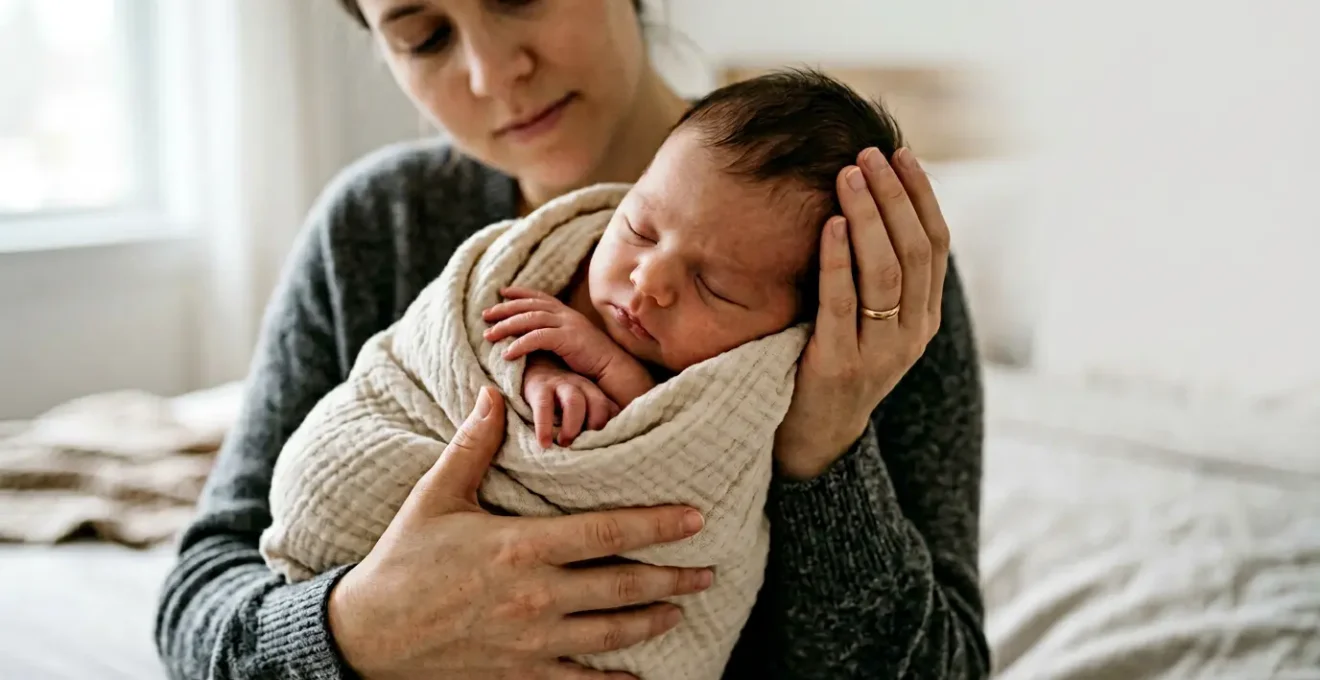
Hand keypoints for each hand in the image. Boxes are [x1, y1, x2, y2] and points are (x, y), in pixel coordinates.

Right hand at [329, 387, 711, 679]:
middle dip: (674, 578)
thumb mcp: (434, 496)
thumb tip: (492, 394)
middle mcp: (536, 596)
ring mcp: (531, 641)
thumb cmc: (402, 560)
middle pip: (624, 587)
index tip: (696, 518)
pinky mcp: (519, 674)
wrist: (366, 636)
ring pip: (611, 634)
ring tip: (683, 608)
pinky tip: (639, 678)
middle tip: (709, 571)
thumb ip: (472, 447)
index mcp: (521, 547)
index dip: (657, 524)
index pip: (607, 532)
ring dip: (654, 621)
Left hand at [483, 287, 653, 405]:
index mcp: (567, 313)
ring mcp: (568, 325)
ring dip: (507, 326)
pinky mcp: (568, 339)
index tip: (501, 294)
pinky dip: (520, 344)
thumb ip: (556, 335)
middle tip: (485, 315)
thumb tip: (535, 338)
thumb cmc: (593, 362)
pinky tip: (507, 354)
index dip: (519, 294)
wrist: (615, 370)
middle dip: (505, 309)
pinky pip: (538, 338)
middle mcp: (566, 315)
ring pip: (530, 319)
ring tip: (489, 336)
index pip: (539, 297)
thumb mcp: (572, 342)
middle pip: (529, 306)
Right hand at [525, 353, 620, 447]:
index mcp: (594, 391)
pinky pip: (543, 406)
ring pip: (574, 402)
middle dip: (594, 425)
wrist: (535, 367)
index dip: (608, 429)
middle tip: (586, 446)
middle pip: (598, 403)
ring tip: (565, 444)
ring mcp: (561, 384)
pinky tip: (544, 443)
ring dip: (572, 426)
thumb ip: (596, 416)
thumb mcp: (582, 402)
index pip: (609, 409)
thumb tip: (606, 441)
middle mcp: (581, 385)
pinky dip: (544, 427)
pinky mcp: (539, 387)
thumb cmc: (562, 395)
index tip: (600, 446)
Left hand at [774, 147, 950, 479]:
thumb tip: (872, 198)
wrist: (813, 435)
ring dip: (868, 217)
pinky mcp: (840, 366)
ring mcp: (881, 354)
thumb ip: (876, 271)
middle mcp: (912, 334)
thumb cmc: (833, 361)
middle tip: (869, 154)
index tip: (900, 153)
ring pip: (886, 273)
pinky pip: (843, 304)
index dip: (921, 196)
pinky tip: (829, 224)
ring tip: (849, 175)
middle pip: (914, 252)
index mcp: (925, 317)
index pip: (937, 245)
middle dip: (893, 196)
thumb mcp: (868, 317)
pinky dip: (838, 260)